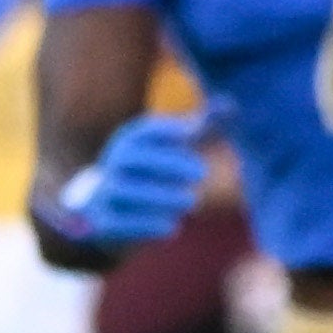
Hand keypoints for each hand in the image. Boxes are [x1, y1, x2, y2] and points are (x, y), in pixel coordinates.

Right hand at [49, 113, 207, 251]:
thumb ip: (198, 130)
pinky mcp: (101, 221)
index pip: (142, 132)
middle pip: (131, 157)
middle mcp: (112, 165)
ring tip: (190, 200)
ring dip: (159, 195)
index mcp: (128, 146)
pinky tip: (173, 226)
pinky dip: (144, 224)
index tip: (192, 131)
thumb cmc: (153, 175)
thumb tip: (230, 106)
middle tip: (203, 172)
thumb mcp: (171, 151)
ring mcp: (103, 192)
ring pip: (124, 189)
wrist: (110, 209)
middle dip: (167, 162)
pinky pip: (117, 222)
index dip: (164, 129)